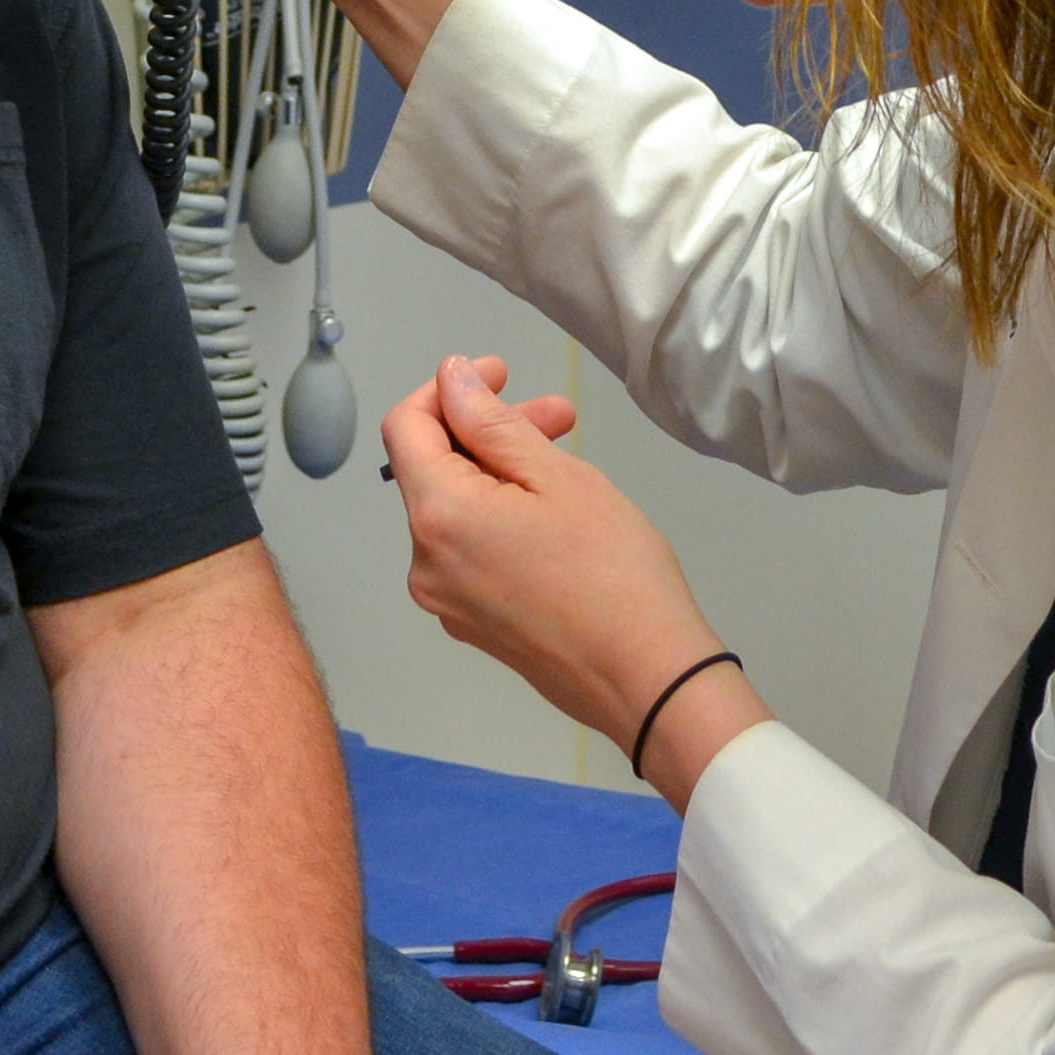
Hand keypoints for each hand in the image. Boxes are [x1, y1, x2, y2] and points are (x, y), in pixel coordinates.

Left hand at [384, 356, 771, 803]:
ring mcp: (448, 602)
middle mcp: (425, 564)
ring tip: (570, 464)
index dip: (446, 389)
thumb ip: (492, 422)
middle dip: (489, 430)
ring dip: (503, 473)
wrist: (648, 680)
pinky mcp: (475, 625)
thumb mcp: (557, 477)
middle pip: (434, 469)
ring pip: (457, 510)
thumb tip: (450, 379)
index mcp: (438, 518)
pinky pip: (471, 551)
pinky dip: (503, 519)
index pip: (405, 428)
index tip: (501, 374)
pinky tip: (558, 518)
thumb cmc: (613, 574)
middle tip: (560, 415)